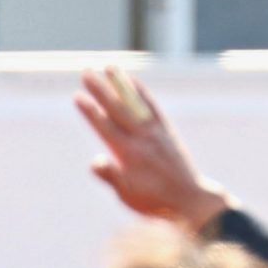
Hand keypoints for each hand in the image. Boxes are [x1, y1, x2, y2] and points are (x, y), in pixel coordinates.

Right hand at [75, 68, 227, 231]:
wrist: (189, 199)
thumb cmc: (154, 201)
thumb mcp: (128, 195)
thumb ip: (111, 176)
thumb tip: (95, 162)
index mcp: (130, 154)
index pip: (106, 127)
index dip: (90, 111)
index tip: (77, 96)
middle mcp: (143, 138)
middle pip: (118, 109)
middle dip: (101, 90)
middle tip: (86, 72)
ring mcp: (156, 132)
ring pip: (135, 102)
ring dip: (121, 83)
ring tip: (109, 66)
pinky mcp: (165, 130)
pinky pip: (151, 106)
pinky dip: (141, 92)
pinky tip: (131, 81)